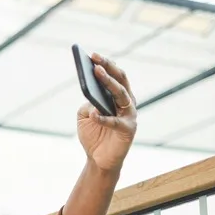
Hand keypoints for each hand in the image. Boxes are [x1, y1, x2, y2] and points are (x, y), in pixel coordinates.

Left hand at [77, 53, 137, 173]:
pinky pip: (115, 121)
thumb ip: (88, 103)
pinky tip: (93, 114)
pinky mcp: (128, 130)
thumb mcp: (84, 115)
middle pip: (120, 81)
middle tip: (95, 61)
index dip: (105, 65)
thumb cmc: (93, 134)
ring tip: (96, 73)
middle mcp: (127, 103)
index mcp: (118, 97)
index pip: (114, 76)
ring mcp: (130, 115)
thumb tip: (91, 94)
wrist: (98, 159)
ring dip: (109, 83)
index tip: (92, 55)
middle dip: (108, 68)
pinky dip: (103, 118)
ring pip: (121, 95)